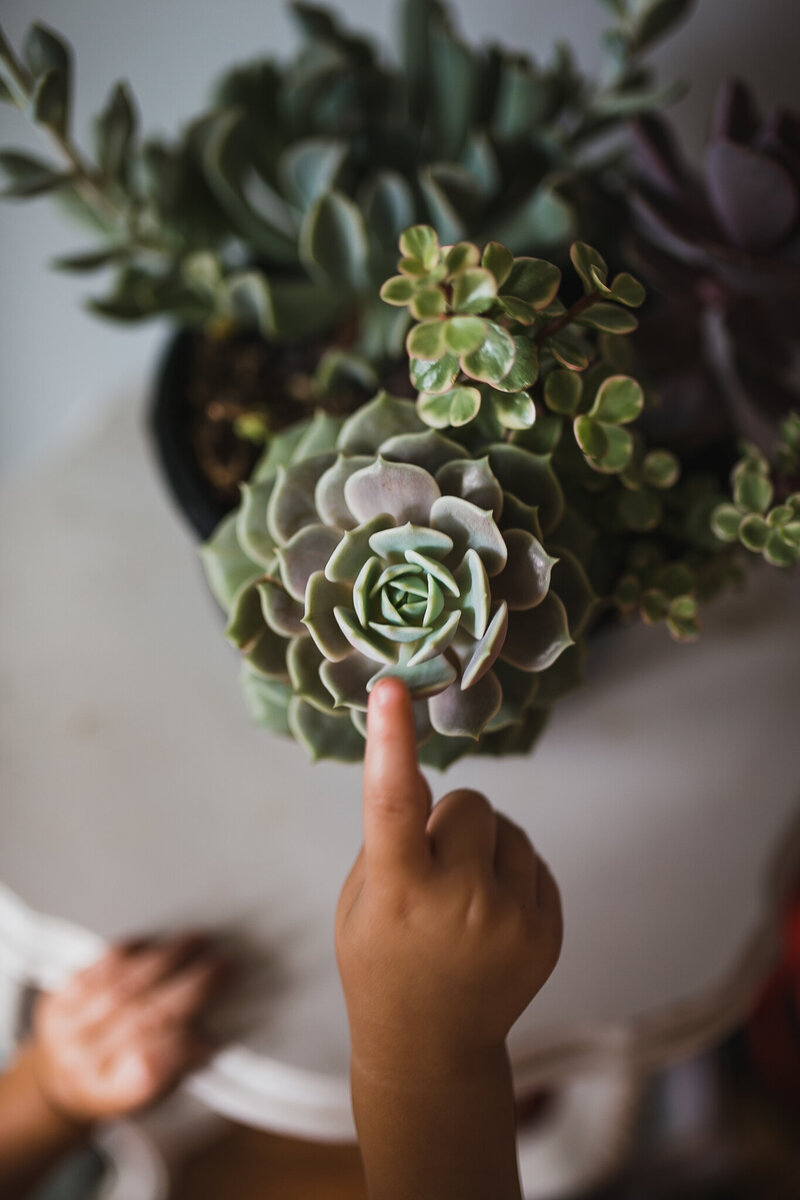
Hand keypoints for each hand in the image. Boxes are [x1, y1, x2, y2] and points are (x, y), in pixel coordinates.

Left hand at [26, 934, 227, 1124]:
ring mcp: (69, 1027)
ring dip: (168, 957)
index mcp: (113, 1091)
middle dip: (191, 985)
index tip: (215, 1027)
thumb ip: (178, 1068)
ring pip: (126, 983)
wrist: (60, 1078)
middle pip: (146, 1015)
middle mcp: (87, 1060)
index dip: (187, 1044)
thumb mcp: (150, 1093)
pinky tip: (156, 942)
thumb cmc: (113, 1083)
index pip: (152, 1065)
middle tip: (221, 966)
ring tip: (196, 943)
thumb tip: (207, 1039)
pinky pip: (99, 966)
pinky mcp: (60, 997)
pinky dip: (132, 950)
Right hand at [336, 677, 562, 1079]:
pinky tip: (490, 916)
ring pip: (506, 827)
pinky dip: (510, 873)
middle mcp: (459, 903)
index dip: (390, 739)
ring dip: (483, 846)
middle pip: (468, 803)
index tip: (390, 689)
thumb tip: (417, 774)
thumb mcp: (360, 900)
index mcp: (397, 891)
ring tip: (462, 899)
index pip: (392, 803)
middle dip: (449, 821)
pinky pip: (532, 859)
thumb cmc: (381, 961)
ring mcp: (511, 920)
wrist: (432, 1047)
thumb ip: (388, 834)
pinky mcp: (547, 930)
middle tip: (431, 867)